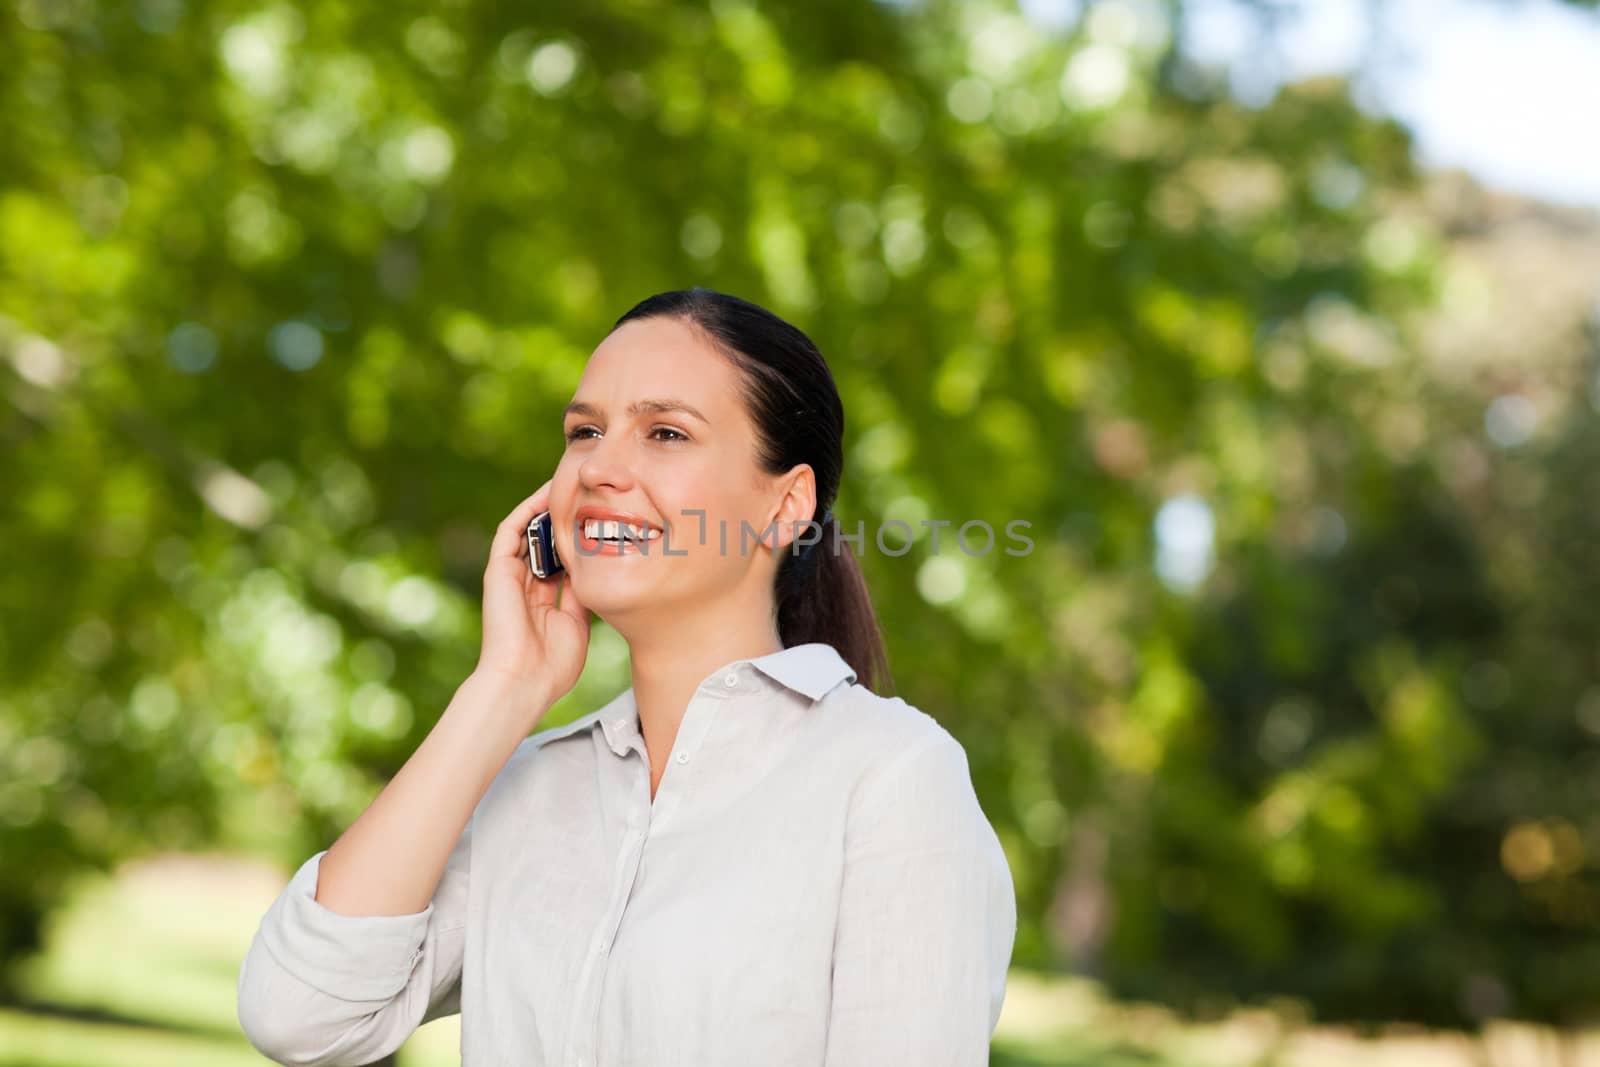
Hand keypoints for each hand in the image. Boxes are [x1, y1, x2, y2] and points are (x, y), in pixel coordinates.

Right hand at [473, 480, 589, 719]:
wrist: (523, 681)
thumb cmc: (552, 665)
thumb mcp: (578, 624)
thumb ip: (581, 596)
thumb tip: (595, 569)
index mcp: (544, 600)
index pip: (561, 559)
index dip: (578, 539)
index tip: (603, 520)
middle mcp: (525, 585)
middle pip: (544, 541)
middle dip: (562, 517)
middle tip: (586, 492)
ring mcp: (510, 577)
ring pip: (527, 530)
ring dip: (544, 507)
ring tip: (567, 483)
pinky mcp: (498, 571)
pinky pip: (510, 531)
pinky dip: (527, 511)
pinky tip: (545, 495)